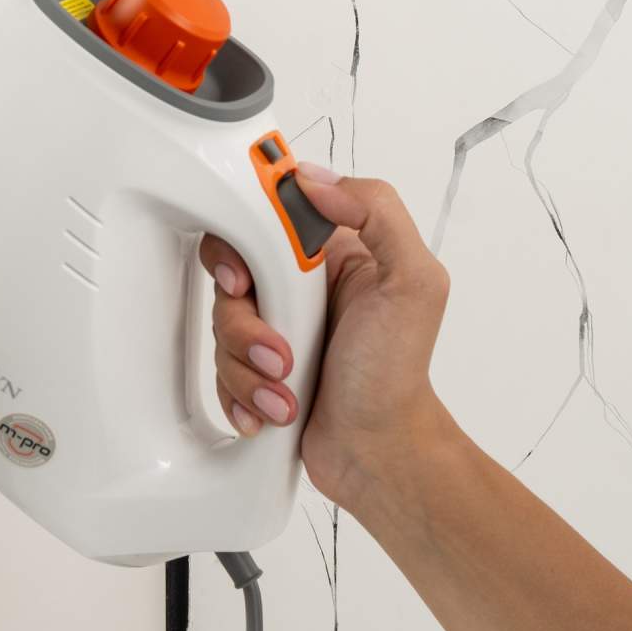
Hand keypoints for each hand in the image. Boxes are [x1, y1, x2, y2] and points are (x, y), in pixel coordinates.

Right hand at [202, 164, 452, 512]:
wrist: (377, 452)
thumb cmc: (396, 374)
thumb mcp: (413, 280)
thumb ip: (377, 212)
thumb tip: (315, 178)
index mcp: (331, 251)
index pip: (267, 215)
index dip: (244, 239)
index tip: (248, 275)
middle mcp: (298, 284)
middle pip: (231, 273)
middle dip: (246, 321)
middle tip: (276, 347)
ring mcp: (273, 325)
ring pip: (221, 324)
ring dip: (249, 365)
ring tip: (286, 388)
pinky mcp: (254, 365)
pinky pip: (218, 366)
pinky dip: (242, 393)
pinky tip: (273, 407)